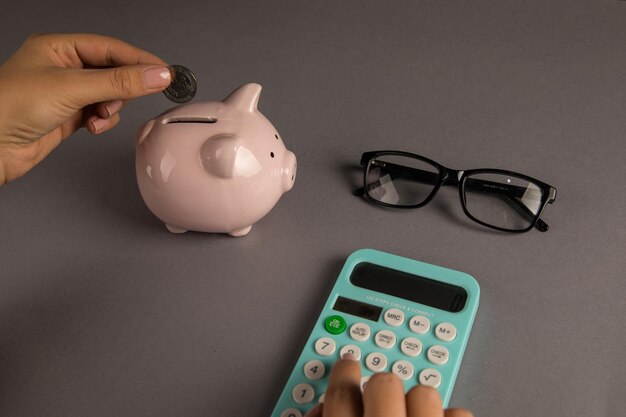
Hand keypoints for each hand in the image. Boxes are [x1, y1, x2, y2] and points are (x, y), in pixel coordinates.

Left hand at [0, 33, 171, 183]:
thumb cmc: (11, 107)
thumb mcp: (73, 88)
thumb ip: (119, 82)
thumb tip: (156, 75)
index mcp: (58, 48)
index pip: (110, 48)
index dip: (138, 59)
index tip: (164, 72)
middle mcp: (62, 68)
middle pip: (112, 72)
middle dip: (122, 89)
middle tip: (131, 97)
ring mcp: (65, 93)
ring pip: (108, 96)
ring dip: (111, 108)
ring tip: (98, 115)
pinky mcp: (68, 116)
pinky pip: (99, 114)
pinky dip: (102, 121)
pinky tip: (91, 127)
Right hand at [305, 357, 472, 416]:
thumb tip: (318, 406)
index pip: (340, 394)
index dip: (342, 374)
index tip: (347, 364)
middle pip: (384, 383)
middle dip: (382, 382)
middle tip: (381, 384)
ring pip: (425, 392)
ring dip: (417, 400)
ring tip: (412, 413)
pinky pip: (459, 412)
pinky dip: (448, 415)